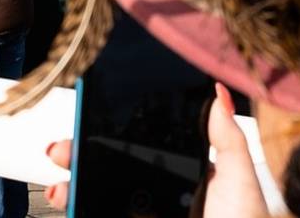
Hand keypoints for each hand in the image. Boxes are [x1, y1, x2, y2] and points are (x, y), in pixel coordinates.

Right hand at [42, 83, 269, 216]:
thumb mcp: (238, 177)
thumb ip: (227, 138)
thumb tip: (219, 93)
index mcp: (180, 175)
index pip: (138, 148)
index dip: (111, 135)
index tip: (89, 120)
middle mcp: (157, 197)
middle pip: (109, 170)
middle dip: (79, 157)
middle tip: (62, 151)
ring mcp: (141, 215)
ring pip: (97, 198)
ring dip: (72, 188)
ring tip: (61, 186)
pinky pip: (97, 216)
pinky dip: (79, 210)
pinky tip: (71, 203)